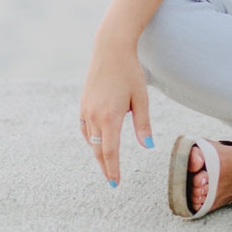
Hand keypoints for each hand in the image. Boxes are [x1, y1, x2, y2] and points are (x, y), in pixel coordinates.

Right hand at [78, 42, 153, 186]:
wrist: (110, 48)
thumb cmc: (129, 71)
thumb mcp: (141, 98)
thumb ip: (143, 124)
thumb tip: (148, 147)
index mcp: (110, 116)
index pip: (110, 151)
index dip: (113, 169)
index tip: (116, 184)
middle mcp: (94, 115)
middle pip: (98, 150)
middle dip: (105, 166)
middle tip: (112, 181)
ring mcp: (86, 108)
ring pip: (90, 140)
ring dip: (98, 153)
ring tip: (108, 163)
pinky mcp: (84, 102)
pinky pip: (85, 127)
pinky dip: (92, 138)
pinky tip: (98, 141)